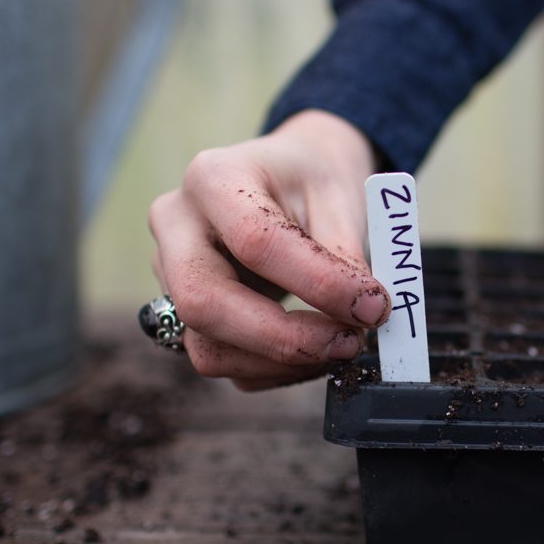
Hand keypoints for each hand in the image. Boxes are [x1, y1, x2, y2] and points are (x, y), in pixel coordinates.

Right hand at [148, 110, 389, 389]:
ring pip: (207, 347)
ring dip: (282, 363)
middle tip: (349, 343)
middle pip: (204, 302)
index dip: (318, 284)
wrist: (289, 174)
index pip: (255, 242)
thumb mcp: (339, 195)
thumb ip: (346, 255)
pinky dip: (275, 370)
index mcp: (213, 178)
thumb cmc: (312, 177)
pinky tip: (315, 349)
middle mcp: (176, 226)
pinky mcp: (184, 312)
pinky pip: (222, 360)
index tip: (374, 306)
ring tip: (339, 346)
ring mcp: (170, 274)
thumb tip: (366, 314)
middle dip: (284, 339)